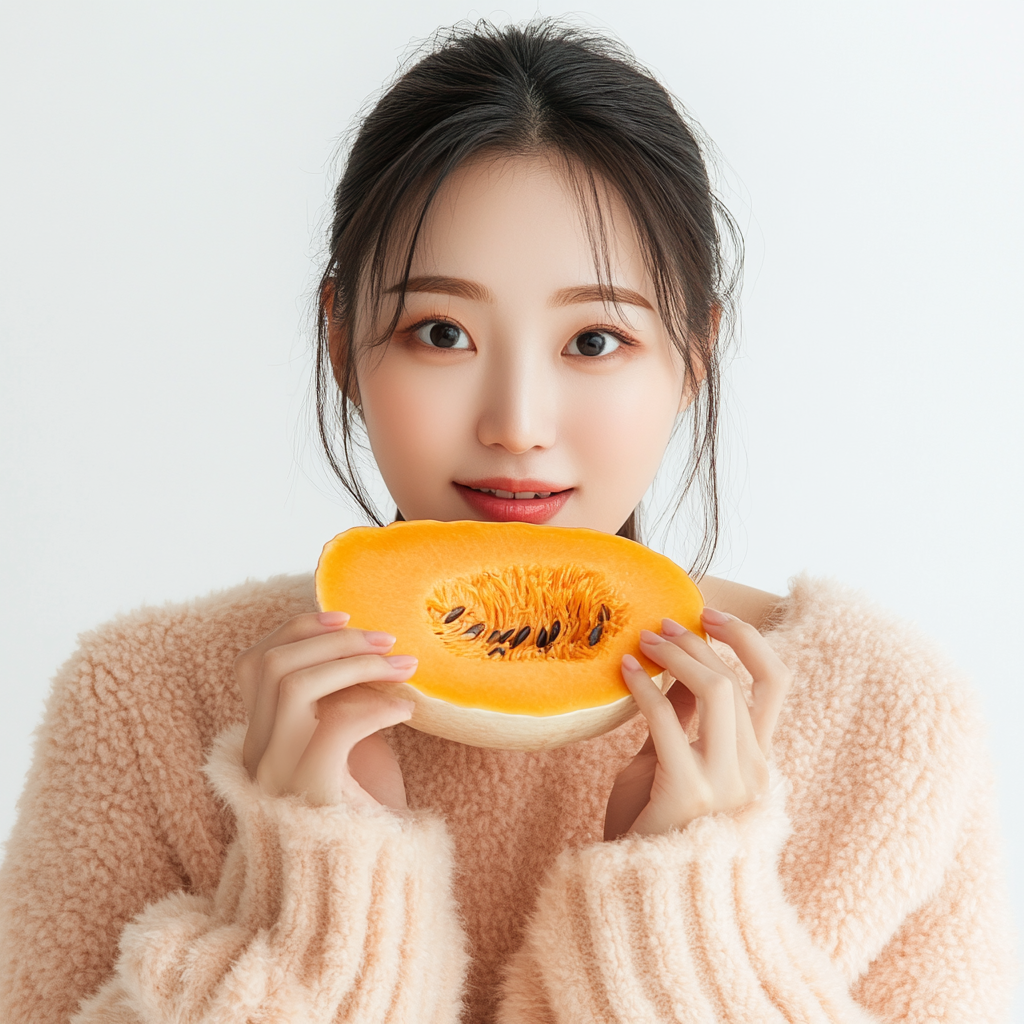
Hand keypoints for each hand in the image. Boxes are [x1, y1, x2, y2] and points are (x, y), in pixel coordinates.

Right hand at [233, 611, 419, 809]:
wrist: (372, 883)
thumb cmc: (367, 810)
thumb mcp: (348, 742)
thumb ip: (340, 698)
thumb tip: (363, 646)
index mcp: (261, 738)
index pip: (254, 663)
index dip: (297, 629)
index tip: (344, 615)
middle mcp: (257, 756)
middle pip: (272, 665)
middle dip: (335, 640)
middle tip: (389, 640)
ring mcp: (276, 777)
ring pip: (293, 685)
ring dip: (355, 663)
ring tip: (403, 667)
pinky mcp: (310, 794)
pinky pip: (335, 725)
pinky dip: (377, 706)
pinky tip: (407, 710)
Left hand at [603, 607, 791, 840]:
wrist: (635, 892)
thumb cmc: (651, 825)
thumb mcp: (672, 759)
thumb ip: (684, 716)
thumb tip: (682, 662)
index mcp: (756, 761)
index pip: (775, 683)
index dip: (748, 640)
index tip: (710, 615)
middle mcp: (751, 771)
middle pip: (735, 680)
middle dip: (695, 642)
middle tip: (658, 626)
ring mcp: (724, 783)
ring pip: (716, 690)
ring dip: (676, 655)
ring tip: (643, 641)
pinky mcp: (687, 791)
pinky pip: (668, 718)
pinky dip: (644, 685)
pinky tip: (625, 670)